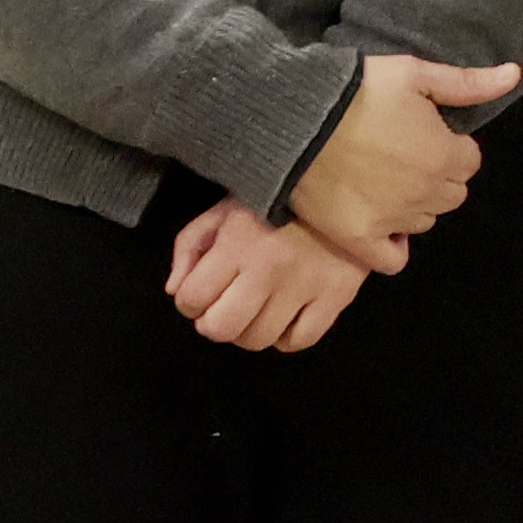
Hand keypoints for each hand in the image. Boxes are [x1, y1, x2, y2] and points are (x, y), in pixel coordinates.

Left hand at [164, 200, 374, 351]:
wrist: (347, 182)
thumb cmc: (278, 198)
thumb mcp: (223, 209)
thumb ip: (189, 245)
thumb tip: (175, 290)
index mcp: (238, 242)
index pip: (192, 297)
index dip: (189, 301)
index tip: (202, 292)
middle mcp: (270, 268)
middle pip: (222, 327)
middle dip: (214, 322)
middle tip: (225, 307)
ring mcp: (307, 284)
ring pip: (260, 339)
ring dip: (249, 331)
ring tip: (256, 310)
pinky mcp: (338, 295)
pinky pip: (300, 340)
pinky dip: (287, 337)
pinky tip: (286, 316)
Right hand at [285, 50, 514, 262]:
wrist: (295, 117)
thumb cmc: (358, 89)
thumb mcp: (416, 74)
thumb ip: (468, 83)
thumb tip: (514, 75)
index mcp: (446, 155)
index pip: (469, 161)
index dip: (450, 146)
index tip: (423, 134)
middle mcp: (426, 193)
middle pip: (451, 194)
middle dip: (436, 176)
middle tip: (401, 155)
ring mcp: (393, 219)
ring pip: (424, 221)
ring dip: (413, 205)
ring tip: (382, 180)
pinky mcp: (358, 238)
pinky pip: (392, 259)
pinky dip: (392, 247)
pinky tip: (381, 226)